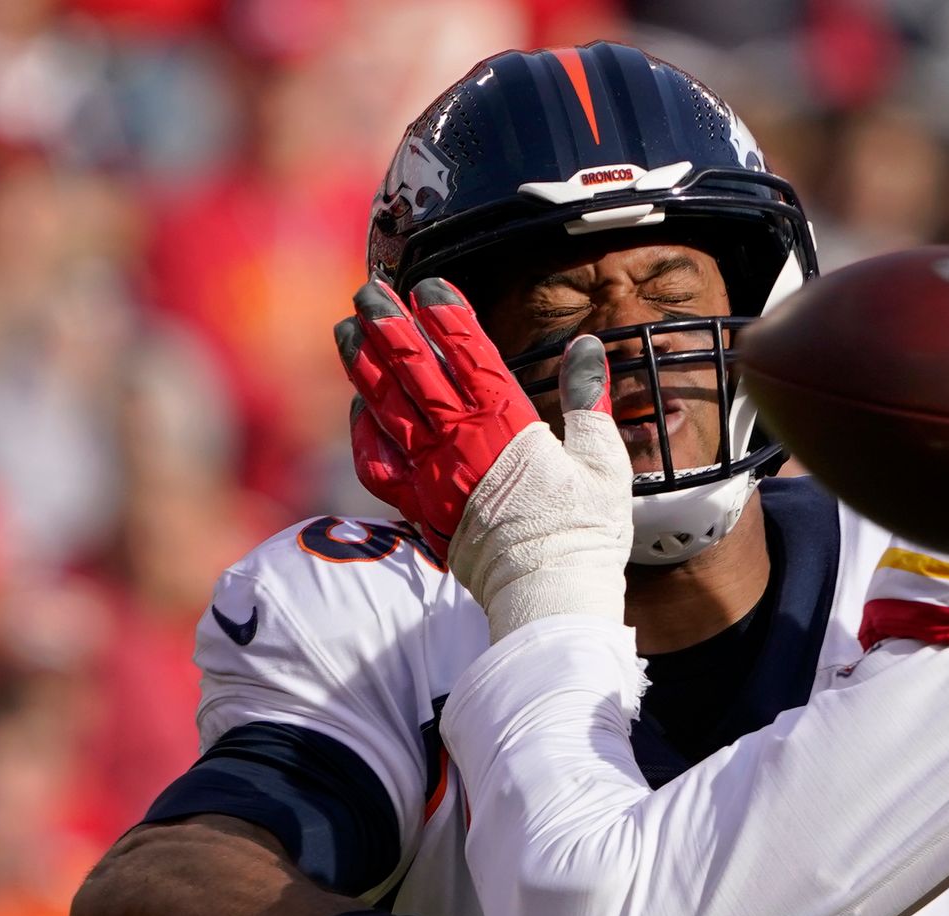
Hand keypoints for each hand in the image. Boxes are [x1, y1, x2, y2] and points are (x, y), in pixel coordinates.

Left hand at [336, 278, 634, 639]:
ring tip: (346, 333)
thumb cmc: (585, 532)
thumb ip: (588, 399)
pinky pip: (377, 463)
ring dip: (362, 365)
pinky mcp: (420, 509)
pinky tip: (359, 410)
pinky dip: (363, 432)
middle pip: (411, 369)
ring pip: (384, 407)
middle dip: (387, 325)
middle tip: (368, 292)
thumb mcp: (602, 459)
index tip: (429, 286)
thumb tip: (586, 348)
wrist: (550, 596)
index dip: (446, 315)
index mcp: (506, 423)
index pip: (468, 353)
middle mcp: (459, 442)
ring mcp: (432, 476)